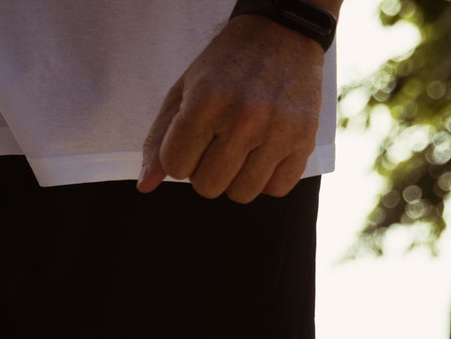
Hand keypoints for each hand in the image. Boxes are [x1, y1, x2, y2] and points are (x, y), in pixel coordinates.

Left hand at [138, 15, 326, 201]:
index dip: (179, 156)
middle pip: (208, 187)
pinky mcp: (305, 139)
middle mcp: (244, 118)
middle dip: (205, 170)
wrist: (281, 33)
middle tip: (218, 141)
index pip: (176, 167)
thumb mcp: (183, 91)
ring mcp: (278, 130)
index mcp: (206, 103)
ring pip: (241, 193)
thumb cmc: (225, 66)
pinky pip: (277, 189)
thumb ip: (159, 140)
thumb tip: (146, 186)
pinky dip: (267, 178)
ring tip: (241, 147)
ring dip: (235, 178)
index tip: (193, 137)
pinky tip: (265, 152)